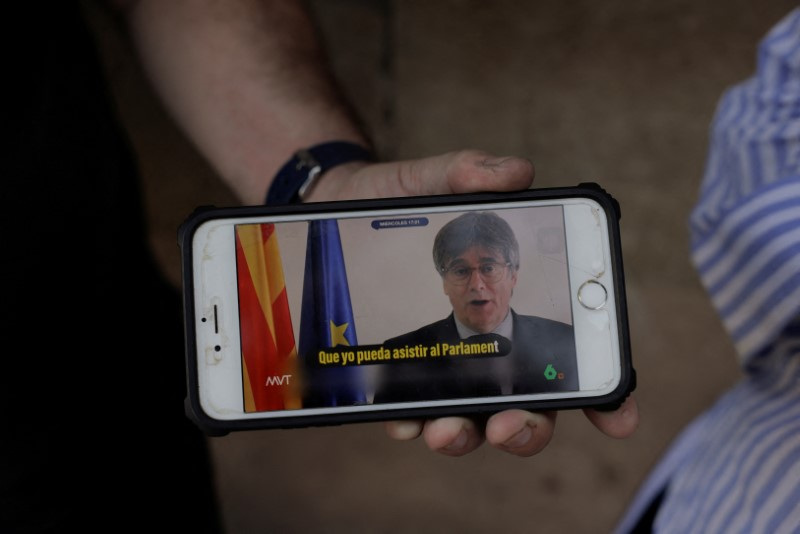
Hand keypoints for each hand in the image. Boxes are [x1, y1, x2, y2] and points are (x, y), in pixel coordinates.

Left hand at [307, 148, 637, 456]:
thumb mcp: (431, 181)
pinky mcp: (399, 373)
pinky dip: (410, 424)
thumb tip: (518, 173)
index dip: (603, 394)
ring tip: (444, 430)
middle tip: (509, 424)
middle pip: (526, 406)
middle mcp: (486, 346)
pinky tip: (403, 421)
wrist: (335, 207)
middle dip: (526, 428)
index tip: (619, 418)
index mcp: (511, 303)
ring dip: (464, 436)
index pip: (569, 357)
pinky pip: (410, 412)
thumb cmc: (396, 198)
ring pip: (469, 421)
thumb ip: (469, 174)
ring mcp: (444, 366)